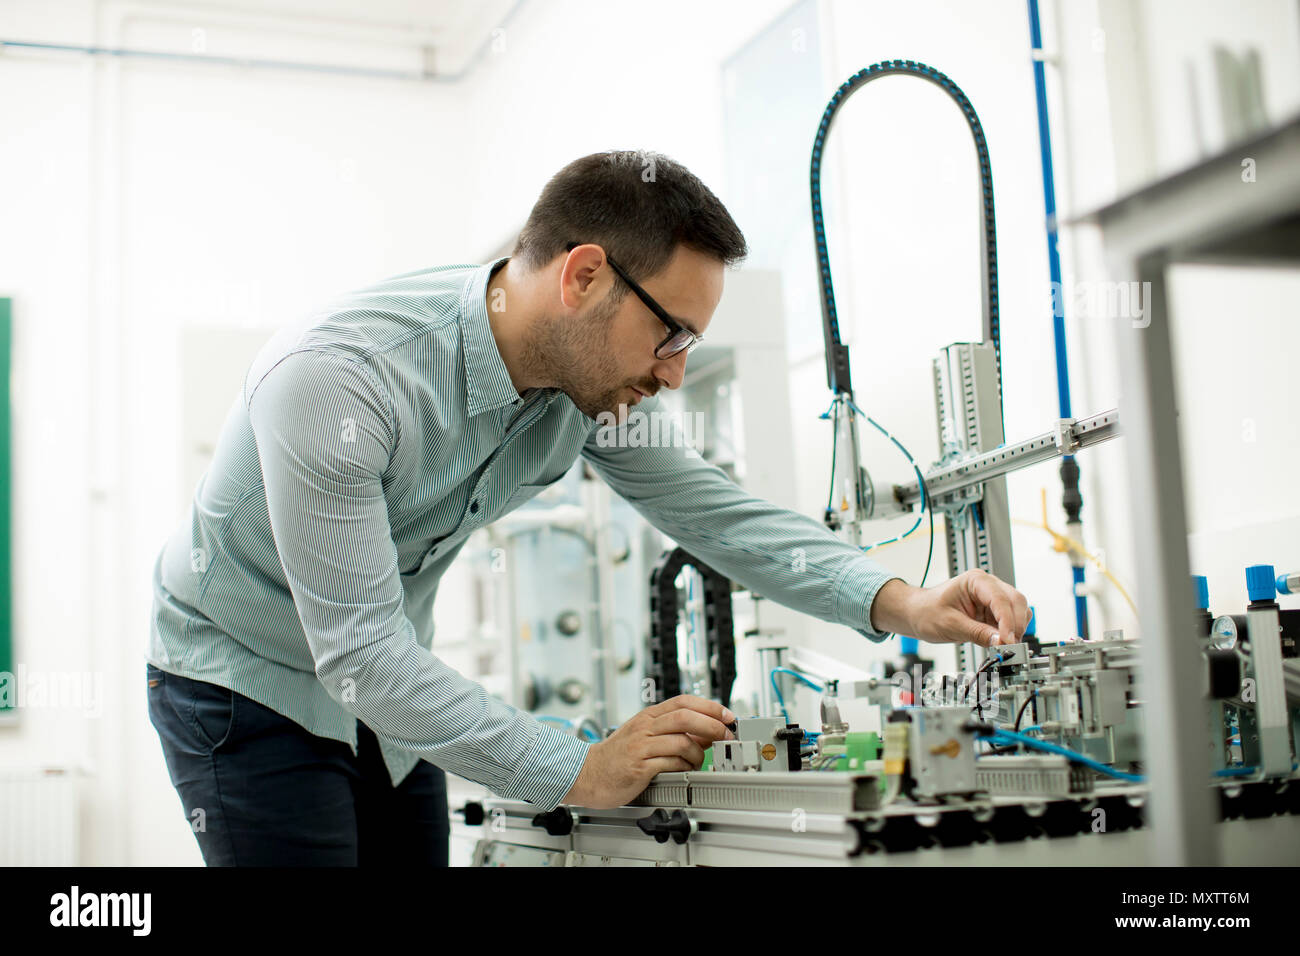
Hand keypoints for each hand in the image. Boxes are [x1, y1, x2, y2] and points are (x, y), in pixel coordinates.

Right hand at [560, 695, 733, 808]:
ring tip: (700, 760)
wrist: (587, 773)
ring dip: (699, 751)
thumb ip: (673, 732)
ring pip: (681, 739)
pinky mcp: (639, 765)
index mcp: (648, 716)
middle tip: (726, 736)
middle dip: (712, 725)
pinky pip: (670, 761)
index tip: (727, 715)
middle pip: (685, 716)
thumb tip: (707, 734)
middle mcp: (645, 726)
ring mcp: (641, 745)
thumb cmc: (618, 756)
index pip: (684, 701)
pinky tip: (685, 769)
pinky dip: (683, 765)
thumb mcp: (645, 736)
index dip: (710, 706)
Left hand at [870, 570, 1030, 647]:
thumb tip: (1001, 642)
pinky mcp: (993, 612)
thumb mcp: (951, 625)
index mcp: (976, 581)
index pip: (1000, 599)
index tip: (1008, 640)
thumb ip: (977, 633)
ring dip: (1016, 629)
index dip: (1008, 621)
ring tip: (1006, 647)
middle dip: (1016, 625)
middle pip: (1016, 601)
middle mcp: (988, 586)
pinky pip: (1010, 621)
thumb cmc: (927, 612)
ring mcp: (992, 598)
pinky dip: (1010, 632)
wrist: (918, 614)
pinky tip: (1001, 643)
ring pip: (1018, 610)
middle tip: (1011, 647)